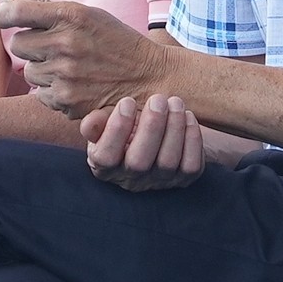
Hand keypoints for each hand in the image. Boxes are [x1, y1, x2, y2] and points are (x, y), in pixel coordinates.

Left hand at [0, 0, 172, 116]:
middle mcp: (65, 44)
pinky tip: (75, 85)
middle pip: (17, 44)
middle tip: (51, 46)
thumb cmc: (115, 41)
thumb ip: (45, 6)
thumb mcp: (86, 15)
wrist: (149, 77)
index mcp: (71, 15)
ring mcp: (65, 75)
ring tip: (69, 68)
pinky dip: (53, 91)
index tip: (3, 18)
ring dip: (43, 70)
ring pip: (29, 71)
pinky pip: (40, 94)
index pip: (16, 12)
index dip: (3, 15)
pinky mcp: (66, 101)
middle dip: (30, 45)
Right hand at [82, 93, 209, 192]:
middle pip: (139, 162)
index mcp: (105, 165)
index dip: (116, 130)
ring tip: (175, 102)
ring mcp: (159, 182)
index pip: (105, 157)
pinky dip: (192, 140)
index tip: (127, 102)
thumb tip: (90, 123)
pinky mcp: (183, 179)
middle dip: (151, 128)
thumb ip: (97, 122)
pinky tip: (188, 118)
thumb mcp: (106, 122)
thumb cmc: (126, 126)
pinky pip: (191, 166)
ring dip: (174, 128)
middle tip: (158, 99)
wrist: (156, 133)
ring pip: (167, 162)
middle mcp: (131, 179)